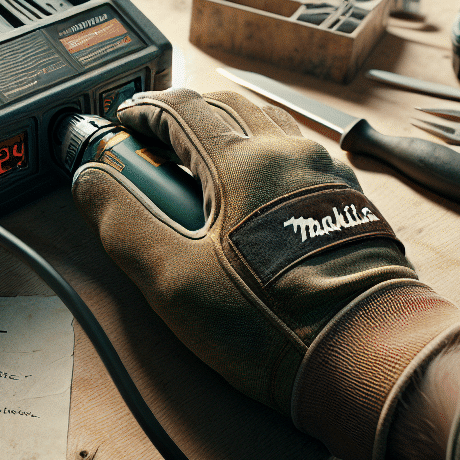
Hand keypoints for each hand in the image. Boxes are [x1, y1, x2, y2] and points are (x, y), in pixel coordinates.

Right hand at [71, 88, 459, 459]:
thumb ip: (125, 221)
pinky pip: (297, 155)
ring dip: (227, 133)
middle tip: (156, 153)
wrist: (367, 354)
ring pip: (267, 125)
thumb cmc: (274, 323)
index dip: (143, 111)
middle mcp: (289, 152)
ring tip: (202, 174)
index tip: (124, 126)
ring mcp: (325, 173)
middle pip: (226, 105)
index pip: (181, 106)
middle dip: (184, 119)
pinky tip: (252, 202)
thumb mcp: (174, 280)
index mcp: (242, 160)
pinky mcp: (347, 200)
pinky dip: (264, 157)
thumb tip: (91, 180)